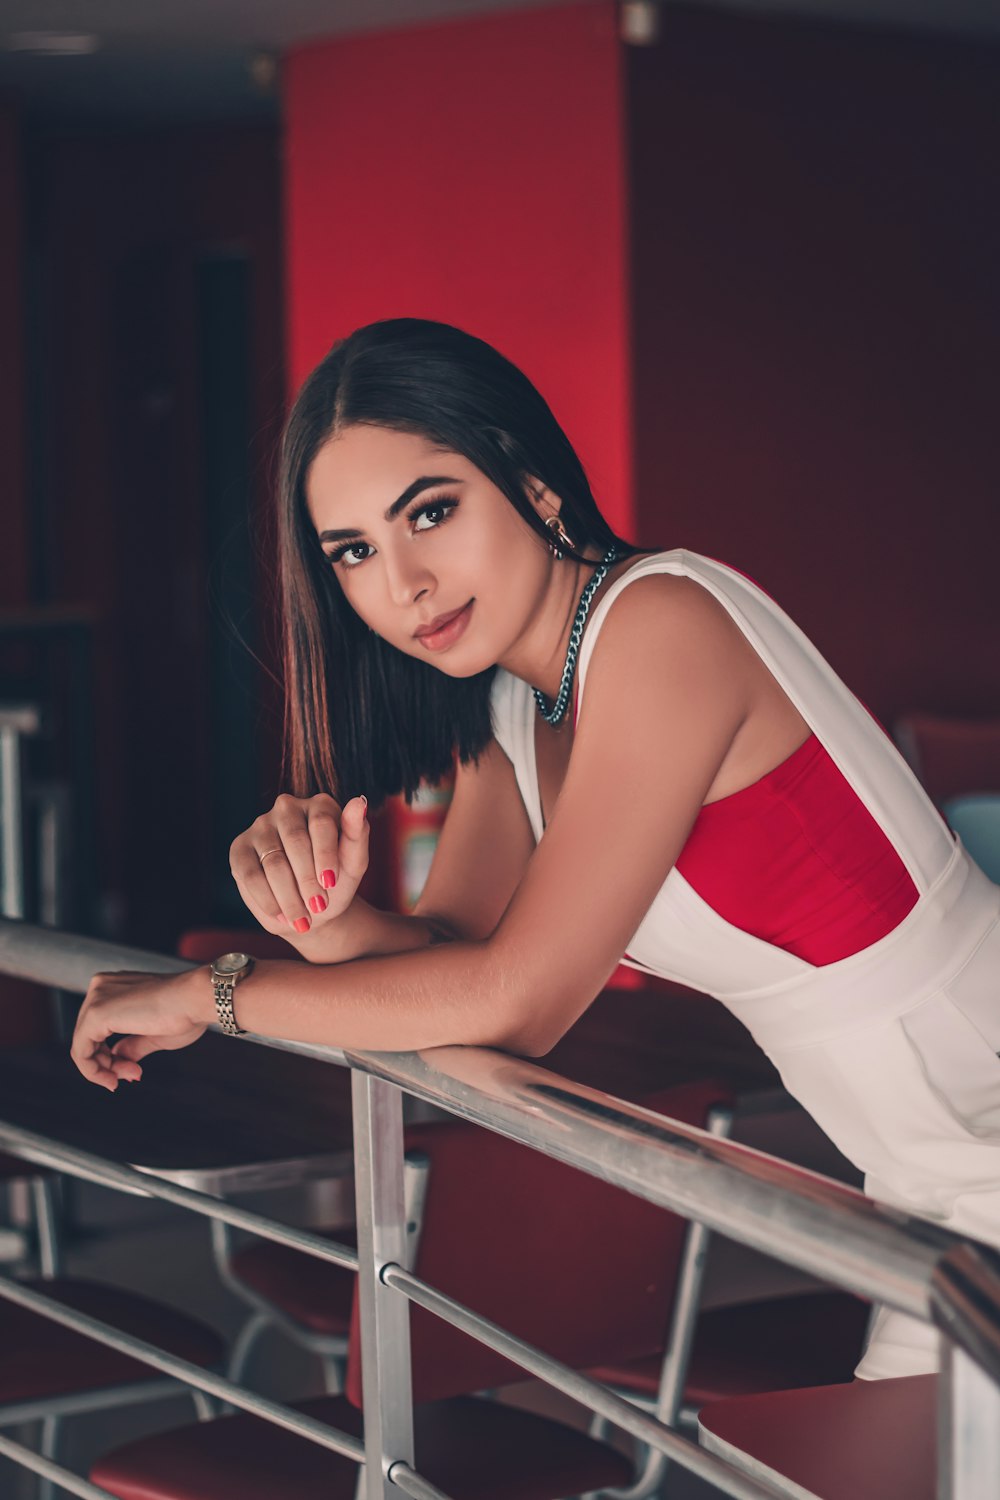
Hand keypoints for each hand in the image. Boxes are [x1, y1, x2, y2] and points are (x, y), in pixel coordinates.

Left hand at [70, 968, 210, 1091]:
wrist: (197, 999)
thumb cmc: (186, 1013)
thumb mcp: (153, 1034)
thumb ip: (131, 1045)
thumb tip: (115, 1059)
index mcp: (115, 986)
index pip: (99, 1029)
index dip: (112, 1058)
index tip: (134, 1073)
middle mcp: (101, 986)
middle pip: (90, 1037)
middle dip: (109, 1064)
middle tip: (134, 1076)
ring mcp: (96, 997)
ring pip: (83, 1045)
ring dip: (104, 1070)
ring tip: (132, 1076)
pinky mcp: (95, 1014)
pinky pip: (81, 1051)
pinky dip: (93, 1071)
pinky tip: (113, 1080)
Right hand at [229, 793, 368, 941]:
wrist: (311, 907)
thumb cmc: (336, 880)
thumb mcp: (354, 863)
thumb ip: (358, 833)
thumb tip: (358, 801)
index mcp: (320, 805)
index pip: (321, 823)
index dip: (326, 856)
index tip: (330, 883)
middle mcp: (287, 808)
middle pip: (295, 841)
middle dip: (307, 880)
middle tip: (318, 906)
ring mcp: (261, 826)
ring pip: (273, 862)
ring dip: (289, 896)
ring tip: (303, 919)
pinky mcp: (239, 849)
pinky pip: (250, 875)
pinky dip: (268, 900)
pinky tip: (282, 915)